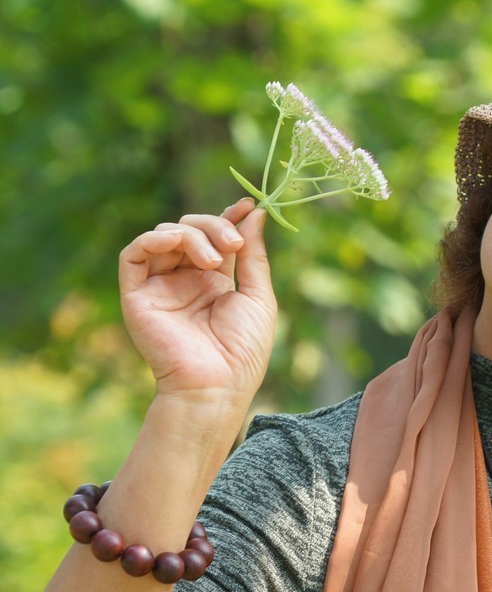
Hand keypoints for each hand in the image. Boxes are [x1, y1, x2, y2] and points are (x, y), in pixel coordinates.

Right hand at [118, 196, 276, 404]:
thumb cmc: (243, 351)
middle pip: (191, 229)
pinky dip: (152, 239)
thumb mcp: (259, 296)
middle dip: (214, 226)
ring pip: (165, 235)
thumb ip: (253, 254)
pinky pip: (133, 255)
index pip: (214, 237)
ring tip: (214, 259)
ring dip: (192, 234)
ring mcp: (160, 286)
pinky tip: (175, 242)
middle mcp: (184, 280)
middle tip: (233, 244)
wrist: (217, 386)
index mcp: (214, 281)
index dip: (229, 217)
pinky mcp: (136, 295)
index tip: (248, 205)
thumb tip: (254, 212)